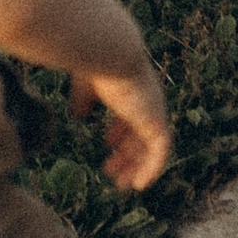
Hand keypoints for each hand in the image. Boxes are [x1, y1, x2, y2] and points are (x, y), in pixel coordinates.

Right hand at [71, 60, 171, 193]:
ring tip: (123, 184)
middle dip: (128, 154)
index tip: (107, 144)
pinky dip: (152, 169)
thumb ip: (83, 100)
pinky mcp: (157, 121)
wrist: (111, 53)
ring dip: (137, 166)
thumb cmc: (95, 64)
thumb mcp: (85, 86)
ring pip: (151, 146)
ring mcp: (154, 111)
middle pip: (141, 133)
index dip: (121, 132)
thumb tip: (77, 116)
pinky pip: (160, 152)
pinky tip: (139, 184)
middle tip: (113, 173)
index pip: (131, 116)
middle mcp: (147, 101)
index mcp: (132, 91)